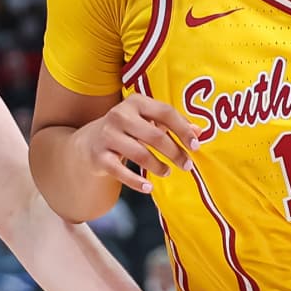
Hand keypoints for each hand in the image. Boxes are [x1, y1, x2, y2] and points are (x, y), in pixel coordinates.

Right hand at [74, 94, 198, 193]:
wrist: (90, 141)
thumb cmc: (129, 129)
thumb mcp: (148, 121)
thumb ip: (173, 124)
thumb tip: (199, 132)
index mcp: (136, 102)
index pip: (165, 112)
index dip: (183, 129)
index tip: (195, 146)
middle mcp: (120, 115)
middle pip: (155, 135)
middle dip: (175, 153)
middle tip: (187, 165)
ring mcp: (108, 135)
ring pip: (140, 154)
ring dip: (158, 167)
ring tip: (167, 172)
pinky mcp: (100, 156)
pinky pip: (121, 172)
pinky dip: (136, 182)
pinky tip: (148, 188)